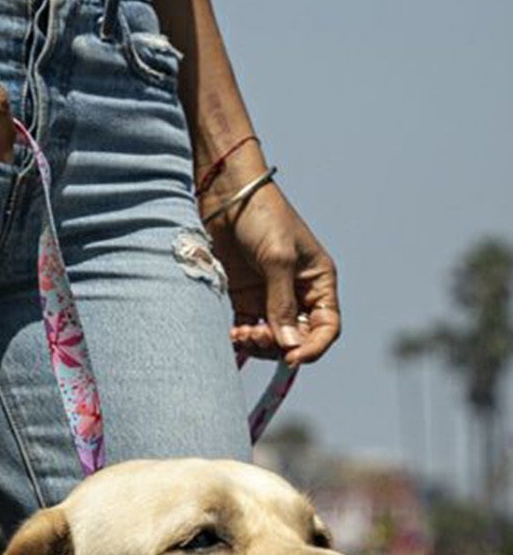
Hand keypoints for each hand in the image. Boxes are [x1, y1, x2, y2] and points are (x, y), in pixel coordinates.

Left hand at [208, 182, 340, 367]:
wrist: (226, 197)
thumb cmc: (262, 217)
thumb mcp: (278, 259)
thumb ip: (282, 304)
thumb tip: (288, 345)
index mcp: (318, 281)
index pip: (326, 327)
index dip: (313, 347)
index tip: (291, 357)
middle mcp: (298, 293)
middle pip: (297, 338)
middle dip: (279, 345)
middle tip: (256, 336)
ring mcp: (270, 297)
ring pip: (272, 339)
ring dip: (259, 344)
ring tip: (242, 334)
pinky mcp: (245, 298)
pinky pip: (248, 330)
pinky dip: (242, 338)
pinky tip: (233, 334)